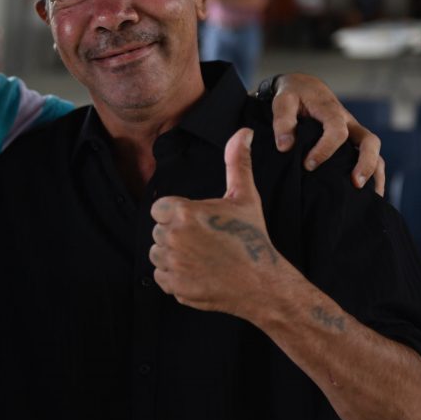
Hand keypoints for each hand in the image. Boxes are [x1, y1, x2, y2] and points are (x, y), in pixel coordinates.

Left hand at [149, 129, 294, 318]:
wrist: (262, 283)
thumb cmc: (252, 237)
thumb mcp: (245, 197)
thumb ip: (237, 162)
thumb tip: (243, 132)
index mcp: (183, 212)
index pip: (160, 209)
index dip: (177, 214)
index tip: (197, 222)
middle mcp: (172, 237)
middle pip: (159, 231)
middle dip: (176, 234)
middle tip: (204, 241)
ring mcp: (172, 264)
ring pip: (157, 253)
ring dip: (173, 255)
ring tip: (201, 256)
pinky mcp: (174, 287)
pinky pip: (161, 276)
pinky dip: (175, 276)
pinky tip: (197, 272)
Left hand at [270, 73, 384, 194]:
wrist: (303, 86)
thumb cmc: (293, 94)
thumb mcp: (283, 101)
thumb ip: (282, 121)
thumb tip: (285, 147)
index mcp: (331, 110)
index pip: (337, 131)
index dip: (325, 149)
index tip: (308, 165)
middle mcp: (348, 121)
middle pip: (369, 141)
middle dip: (366, 162)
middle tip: (355, 183)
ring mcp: (353, 131)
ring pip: (374, 150)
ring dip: (375, 171)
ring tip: (369, 196)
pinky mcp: (352, 140)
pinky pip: (368, 155)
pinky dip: (373, 172)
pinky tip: (368, 192)